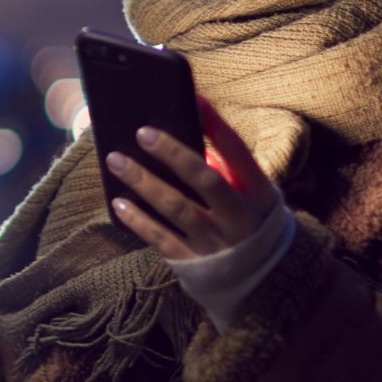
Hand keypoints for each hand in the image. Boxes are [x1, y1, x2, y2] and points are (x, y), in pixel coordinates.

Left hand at [107, 96, 277, 259]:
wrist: (265, 282)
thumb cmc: (250, 222)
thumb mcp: (253, 195)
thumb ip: (228, 168)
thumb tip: (186, 133)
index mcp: (257, 193)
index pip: (238, 152)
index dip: (217, 125)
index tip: (194, 100)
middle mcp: (238, 217)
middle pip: (204, 179)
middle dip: (173, 153)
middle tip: (142, 132)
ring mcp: (216, 243)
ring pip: (175, 207)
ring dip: (143, 182)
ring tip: (116, 160)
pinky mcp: (194, 263)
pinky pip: (161, 238)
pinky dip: (138, 220)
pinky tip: (119, 202)